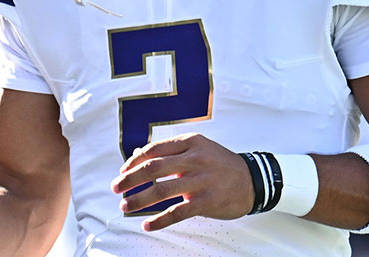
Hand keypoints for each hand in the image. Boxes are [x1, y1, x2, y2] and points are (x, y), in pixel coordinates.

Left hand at [110, 133, 252, 230]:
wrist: (252, 180)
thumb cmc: (220, 164)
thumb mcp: (199, 149)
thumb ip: (171, 152)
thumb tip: (137, 156)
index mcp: (190, 143)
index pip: (154, 150)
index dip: (134, 161)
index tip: (123, 171)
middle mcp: (194, 159)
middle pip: (153, 168)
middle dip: (130, 179)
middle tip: (116, 187)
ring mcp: (201, 181)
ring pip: (161, 190)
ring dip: (139, 199)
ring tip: (125, 206)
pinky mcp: (206, 201)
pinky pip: (177, 212)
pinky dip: (159, 220)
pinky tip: (147, 224)